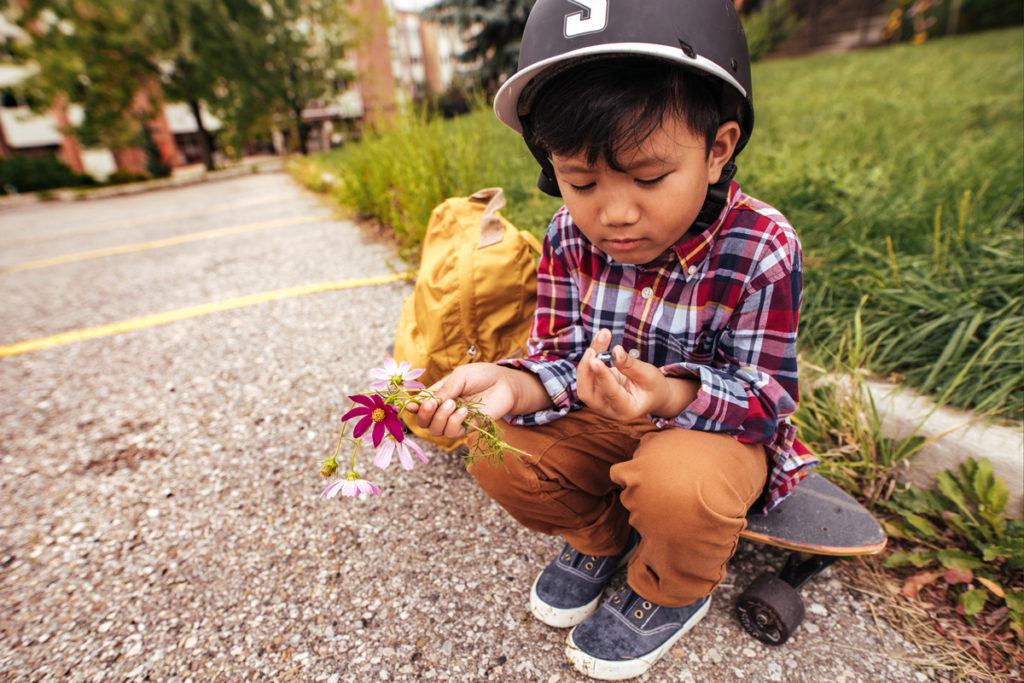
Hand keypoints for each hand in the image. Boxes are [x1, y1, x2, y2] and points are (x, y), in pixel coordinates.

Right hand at [406, 364, 521, 439]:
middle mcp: (444, 409)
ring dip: (440, 418)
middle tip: (433, 404)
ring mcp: (455, 420)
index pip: (419, 406)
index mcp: (438, 394)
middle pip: (423, 422)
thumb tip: (423, 403)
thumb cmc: (482, 376)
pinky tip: (465, 412)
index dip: (412, 408)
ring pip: (435, 431)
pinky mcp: (468, 428)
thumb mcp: (459, 377)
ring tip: (454, 404)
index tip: (410, 406)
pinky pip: (452, 433)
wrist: (505, 383)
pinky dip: (455, 423)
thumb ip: (443, 391)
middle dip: (424, 415)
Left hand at [577, 329, 696, 420]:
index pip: (611, 394)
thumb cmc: (653, 387)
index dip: (603, 377)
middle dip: (586, 371)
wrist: (651, 394)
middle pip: (587, 393)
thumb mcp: (649, 376)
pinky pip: (587, 371)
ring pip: (584, 380)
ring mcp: (599, 399)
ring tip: (603, 335)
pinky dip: (592, 355)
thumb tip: (616, 351)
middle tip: (592, 350)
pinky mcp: (594, 387)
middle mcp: (608, 408)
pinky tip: (600, 339)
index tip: (596, 359)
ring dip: (589, 357)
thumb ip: (631, 366)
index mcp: (626, 409)